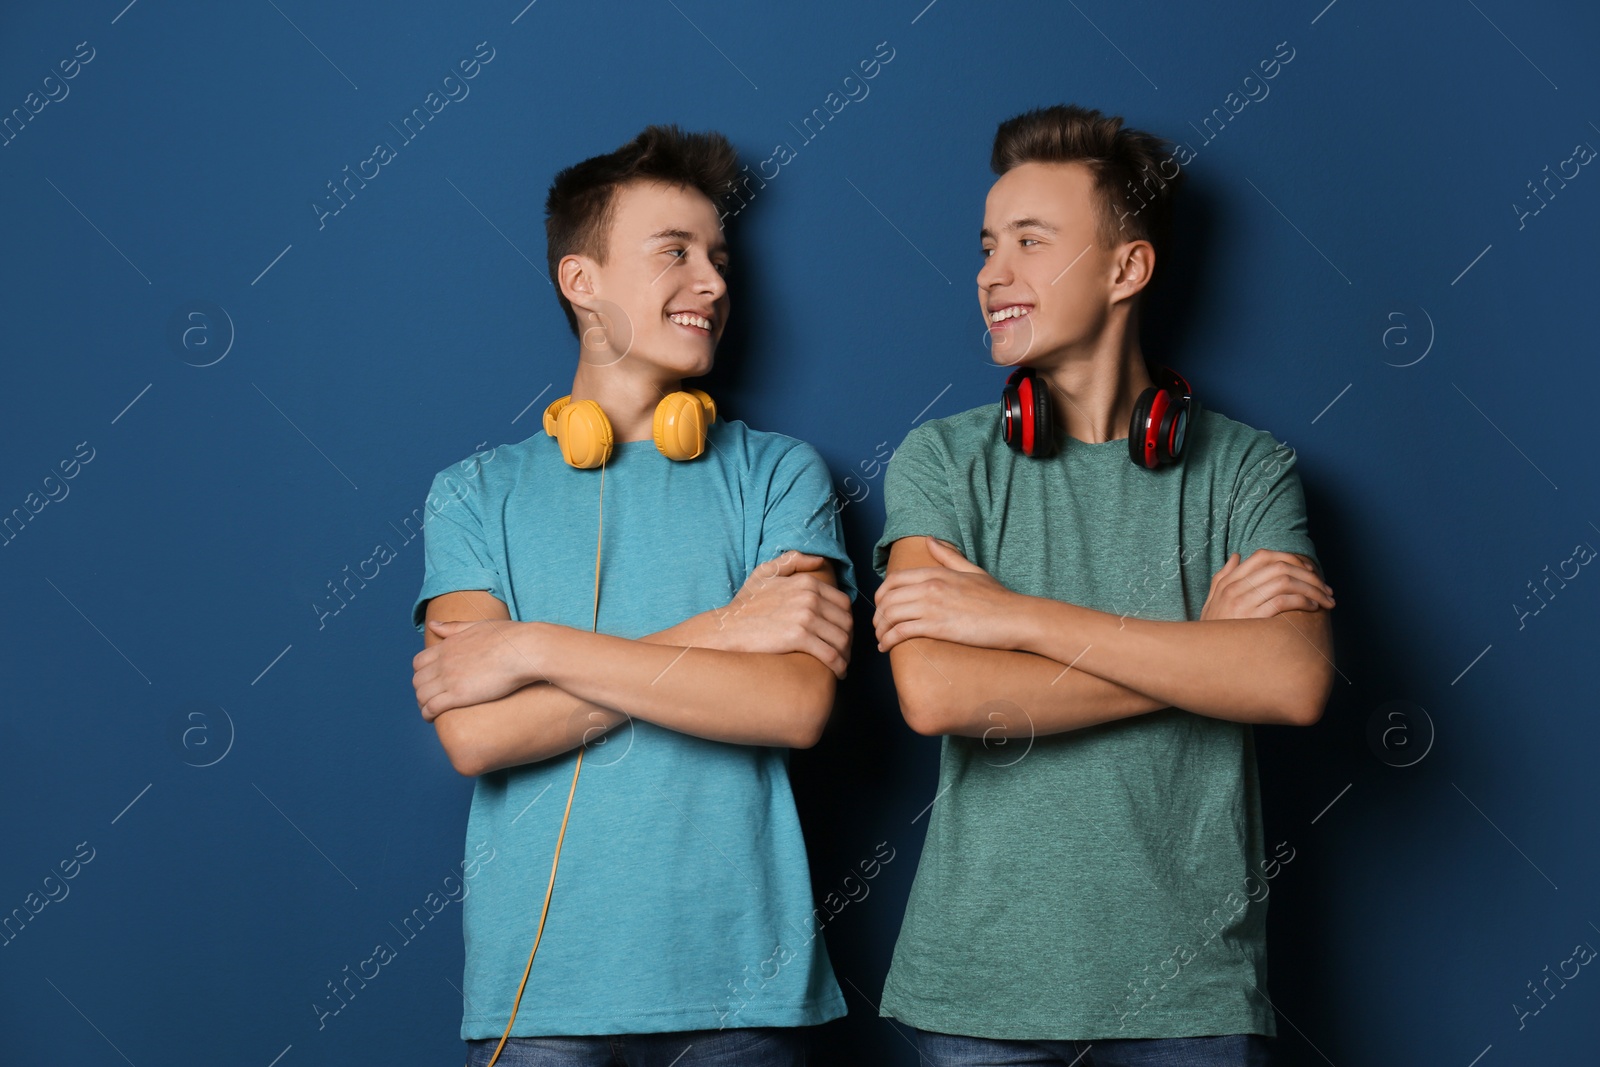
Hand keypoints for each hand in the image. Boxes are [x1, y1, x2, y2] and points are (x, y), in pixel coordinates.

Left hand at [412, 619, 543, 720]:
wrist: (524, 649)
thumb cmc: (509, 637)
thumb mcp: (478, 626)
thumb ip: (454, 627)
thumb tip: (433, 624)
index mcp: (448, 645)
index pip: (419, 662)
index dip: (421, 673)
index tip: (430, 681)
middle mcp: (444, 661)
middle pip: (417, 680)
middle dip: (421, 690)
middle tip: (430, 698)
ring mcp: (449, 678)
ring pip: (421, 695)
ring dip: (422, 704)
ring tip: (429, 711)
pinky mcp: (458, 695)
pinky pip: (432, 707)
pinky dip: (427, 714)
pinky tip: (431, 718)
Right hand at [710, 550, 853, 678]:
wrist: (726, 629)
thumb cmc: (745, 605)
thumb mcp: (765, 573)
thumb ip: (792, 561)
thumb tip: (819, 560)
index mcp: (807, 582)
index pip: (843, 603)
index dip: (846, 621)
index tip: (842, 634)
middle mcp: (809, 597)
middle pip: (846, 622)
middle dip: (848, 640)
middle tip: (844, 653)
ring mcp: (805, 616)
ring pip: (841, 639)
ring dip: (846, 656)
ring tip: (841, 665)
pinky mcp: (799, 637)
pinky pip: (830, 654)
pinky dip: (839, 666)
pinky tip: (837, 673)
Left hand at [873, 536, 1022, 651]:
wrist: (1015, 618)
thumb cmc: (997, 598)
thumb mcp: (971, 570)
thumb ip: (948, 556)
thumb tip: (930, 539)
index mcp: (935, 573)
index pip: (893, 579)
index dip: (880, 595)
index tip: (881, 607)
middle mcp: (929, 586)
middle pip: (887, 598)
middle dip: (877, 615)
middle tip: (879, 626)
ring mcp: (932, 606)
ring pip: (890, 615)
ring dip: (880, 629)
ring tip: (881, 639)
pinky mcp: (937, 627)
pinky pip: (901, 632)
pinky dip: (887, 641)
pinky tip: (885, 647)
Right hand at [1200, 551, 1333, 620]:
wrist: (1202, 658)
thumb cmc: (1211, 632)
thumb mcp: (1212, 601)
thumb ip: (1222, 577)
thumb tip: (1236, 556)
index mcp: (1228, 582)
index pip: (1263, 556)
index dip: (1291, 559)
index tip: (1308, 571)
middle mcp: (1234, 588)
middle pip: (1280, 567)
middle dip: (1309, 575)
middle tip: (1326, 589)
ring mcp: (1242, 603)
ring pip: (1285, 581)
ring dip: (1312, 588)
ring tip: (1325, 600)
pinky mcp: (1251, 619)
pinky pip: (1282, 601)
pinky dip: (1302, 601)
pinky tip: (1312, 607)